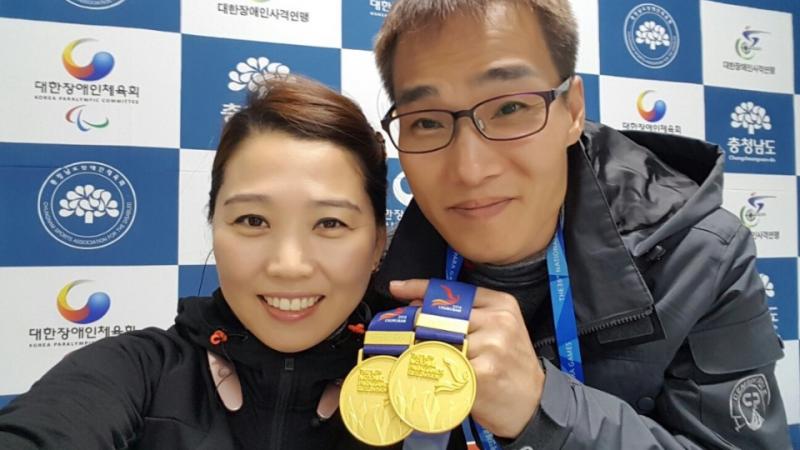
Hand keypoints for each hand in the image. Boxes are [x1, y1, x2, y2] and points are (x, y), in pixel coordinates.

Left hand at [389, 279, 544, 438]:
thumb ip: (464, 315)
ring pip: (438, 342)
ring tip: (418, 361)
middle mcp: (498, 320)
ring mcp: (492, 345)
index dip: (420, 288)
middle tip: (399, 334)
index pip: (453, 290)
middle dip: (415, 324)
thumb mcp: (497, 330)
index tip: (397, 288)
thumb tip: (417, 304)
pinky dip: (432, 373)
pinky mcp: (483, 372)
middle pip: (441, 315)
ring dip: (422, 352)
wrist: (534, 404)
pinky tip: (430, 377)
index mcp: (501, 304)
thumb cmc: (509, 367)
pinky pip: (445, 367)